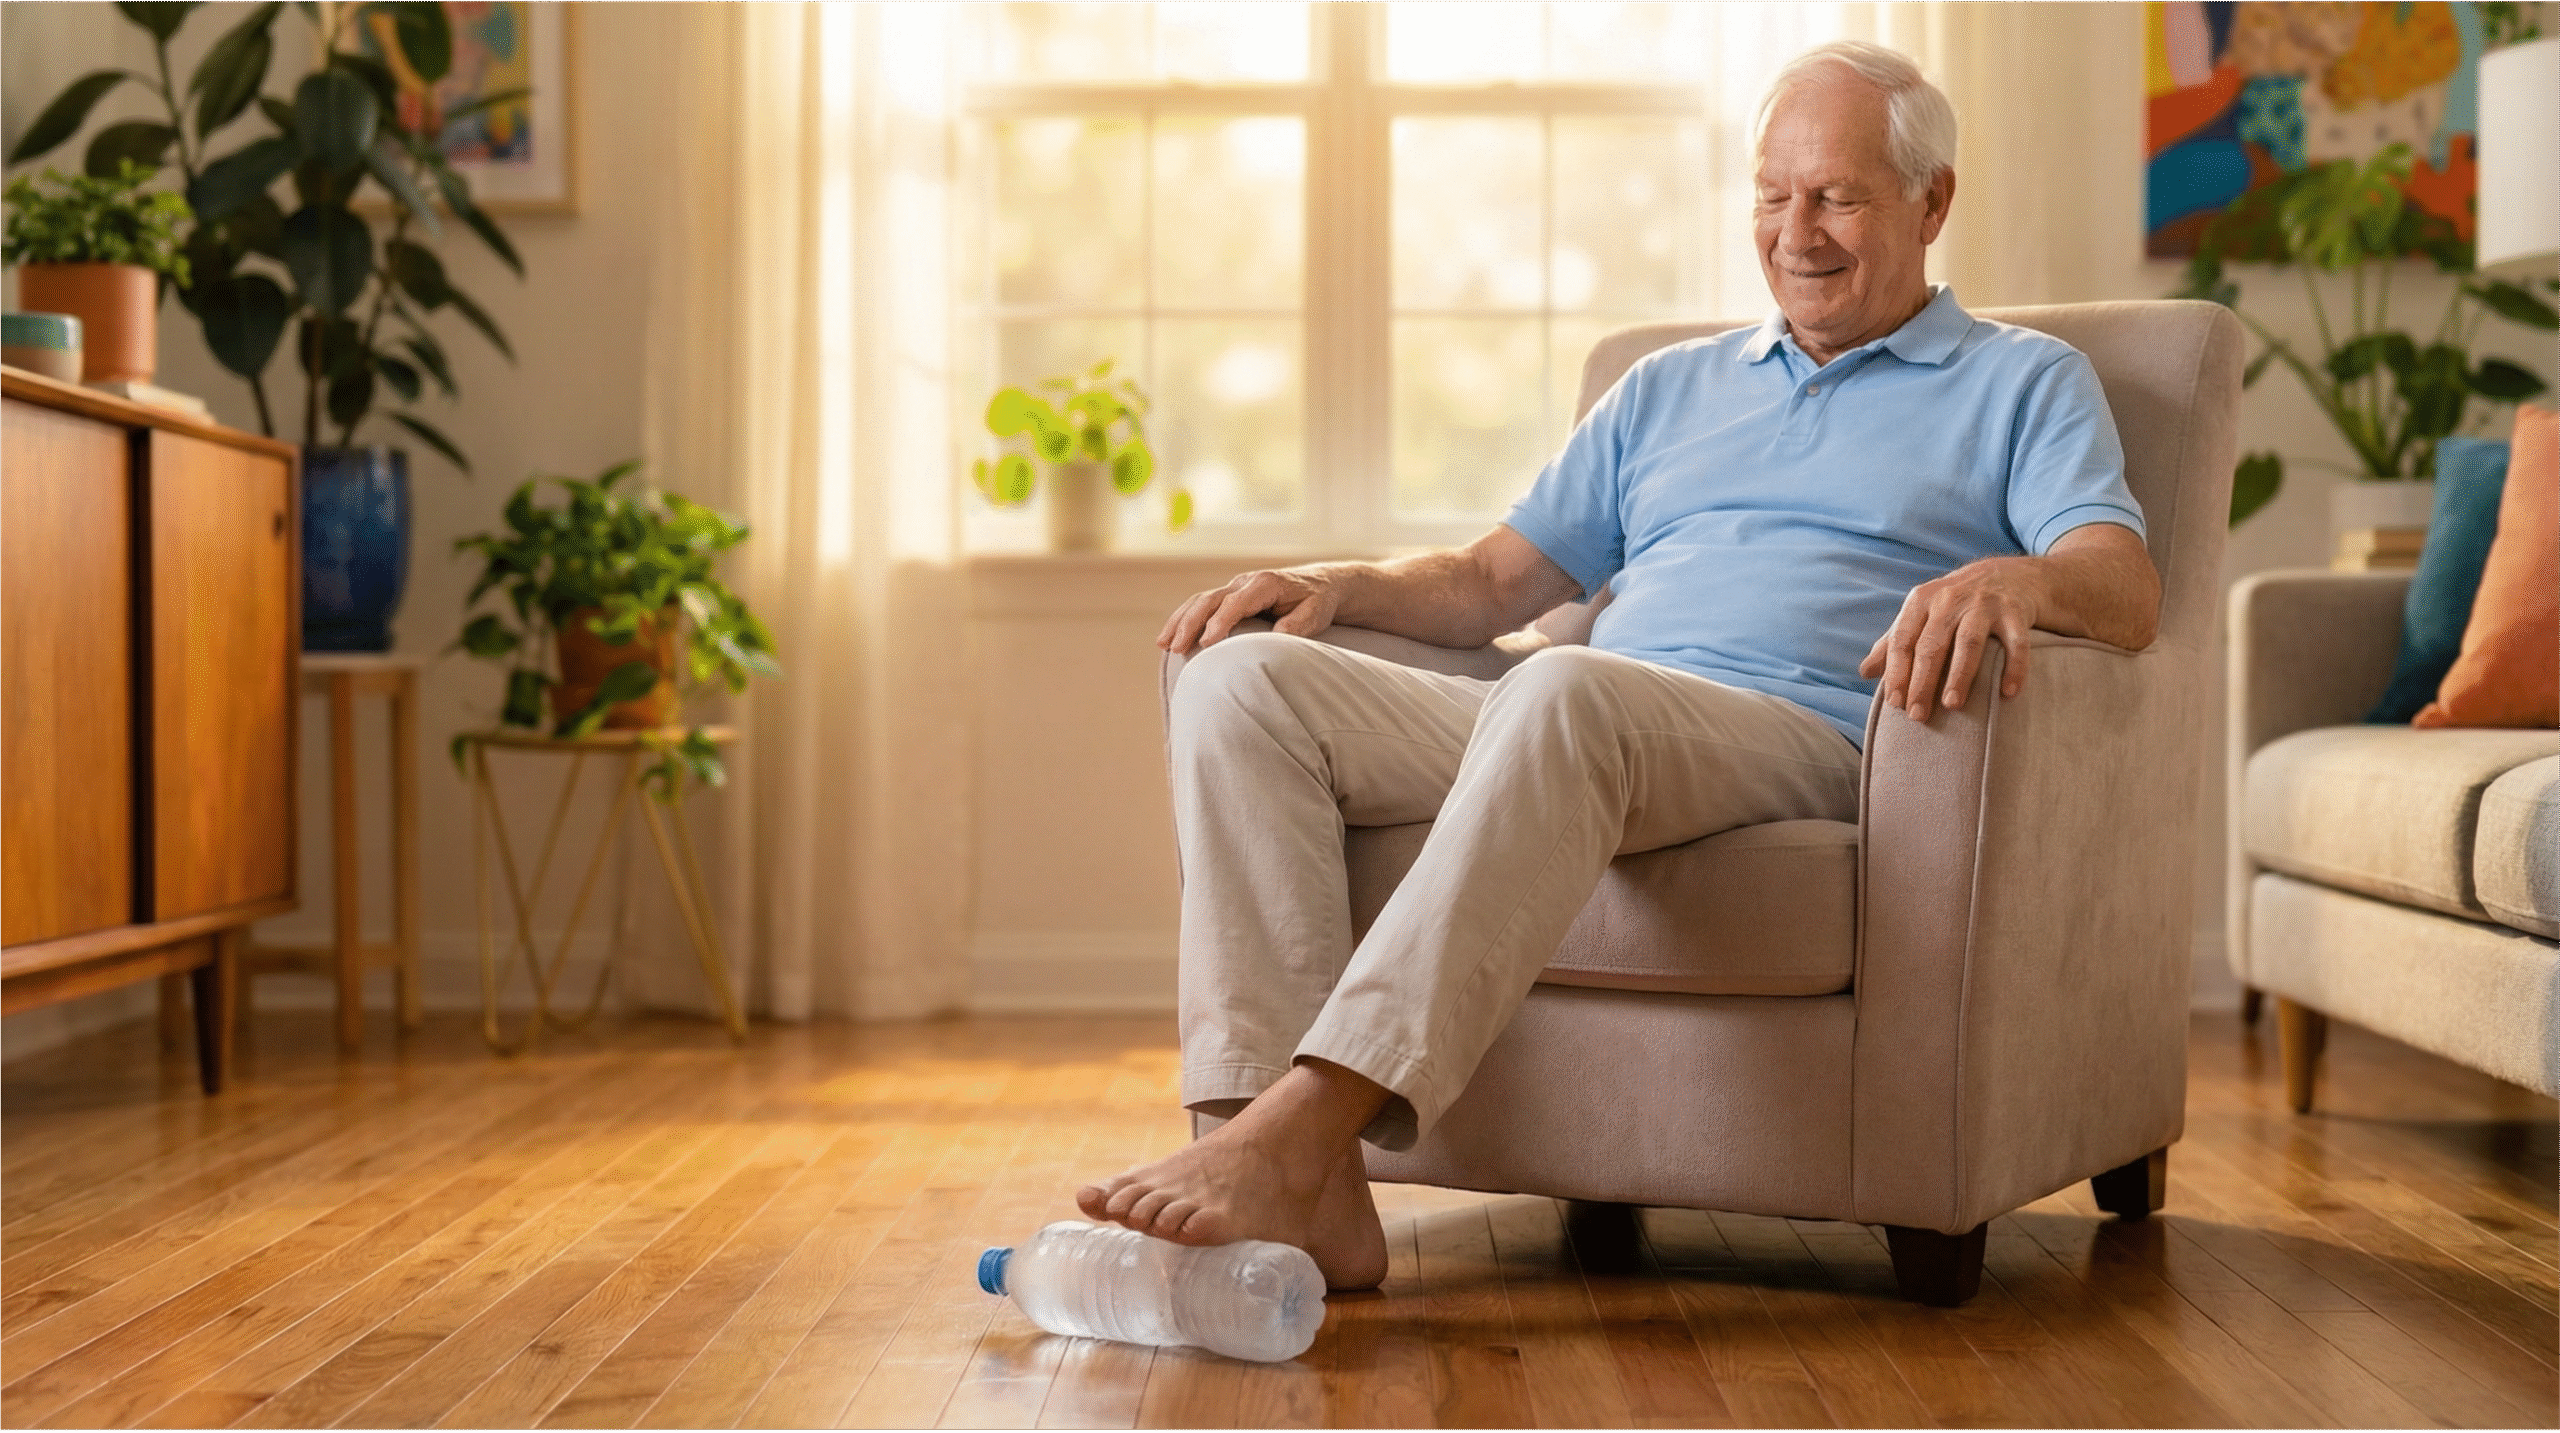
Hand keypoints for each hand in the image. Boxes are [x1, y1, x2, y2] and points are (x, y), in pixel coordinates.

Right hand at [1159, 567, 1344, 654]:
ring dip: (1179, 621)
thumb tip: (1277, 635)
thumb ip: (1297, 624)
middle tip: (1175, 647)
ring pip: (1199, 601)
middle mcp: (1245, 582)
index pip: (1236, 603)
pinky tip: (1169, 638)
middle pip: (1210, 599)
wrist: (1320, 584)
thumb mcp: (1315, 613)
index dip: (1220, 622)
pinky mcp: (1229, 596)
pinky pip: (1201, 605)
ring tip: (1163, 644)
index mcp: (1266, 584)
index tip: (1207, 643)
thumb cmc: (1317, 601)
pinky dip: (1183, 619)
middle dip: (1190, 623)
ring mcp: (1234, 587)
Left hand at [1858, 557, 2045, 722]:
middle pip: (1932, 645)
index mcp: (1921, 601)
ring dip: (1959, 675)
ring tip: (1952, 705)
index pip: (1903, 640)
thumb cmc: (1953, 604)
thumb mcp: (1920, 614)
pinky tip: (2008, 692)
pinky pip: (2016, 643)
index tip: (1895, 703)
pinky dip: (2014, 667)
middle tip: (1918, 715)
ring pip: (1969, 643)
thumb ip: (1893, 642)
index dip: (1897, 672)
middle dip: (1922, 682)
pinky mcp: (2014, 612)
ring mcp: (1984, 604)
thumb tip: (1864, 672)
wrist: (2006, 575)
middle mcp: (1950, 600)